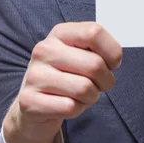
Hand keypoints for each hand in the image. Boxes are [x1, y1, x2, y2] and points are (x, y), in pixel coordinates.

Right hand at [3, 22, 121, 142]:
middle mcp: (44, 50)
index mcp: (59, 33)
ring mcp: (34, 75)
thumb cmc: (66, 77)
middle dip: (106, 81)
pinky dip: (76, 110)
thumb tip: (115, 58)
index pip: (94, 32)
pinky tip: (66, 105)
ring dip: (91, 97)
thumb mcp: (80, 55)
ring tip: (81, 96)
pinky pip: (70, 107)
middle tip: (100, 85)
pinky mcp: (28, 101)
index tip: (112, 63)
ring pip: (84, 89)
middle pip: (95, 64)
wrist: (33, 105)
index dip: (112, 51)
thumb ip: (97, 49)